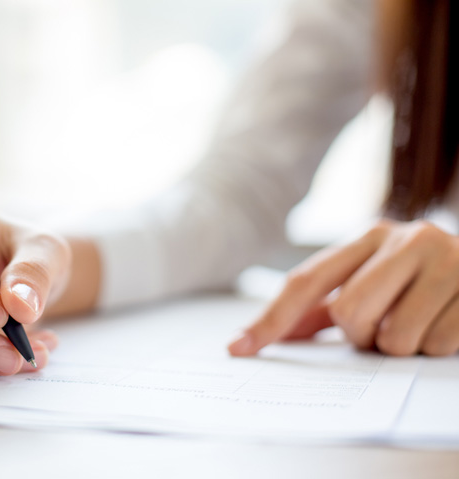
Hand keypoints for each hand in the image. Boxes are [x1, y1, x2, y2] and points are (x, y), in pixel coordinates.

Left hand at [228, 220, 458, 356]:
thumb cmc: (422, 281)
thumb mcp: (374, 281)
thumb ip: (323, 307)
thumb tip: (264, 335)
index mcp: (369, 236)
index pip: (306, 281)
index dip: (271, 318)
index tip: (239, 348)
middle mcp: (405, 238)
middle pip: (349, 313)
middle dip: (363, 336)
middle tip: (384, 328)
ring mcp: (446, 260)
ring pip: (394, 337)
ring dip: (401, 346)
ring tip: (420, 323)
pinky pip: (436, 344)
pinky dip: (437, 347)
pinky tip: (448, 323)